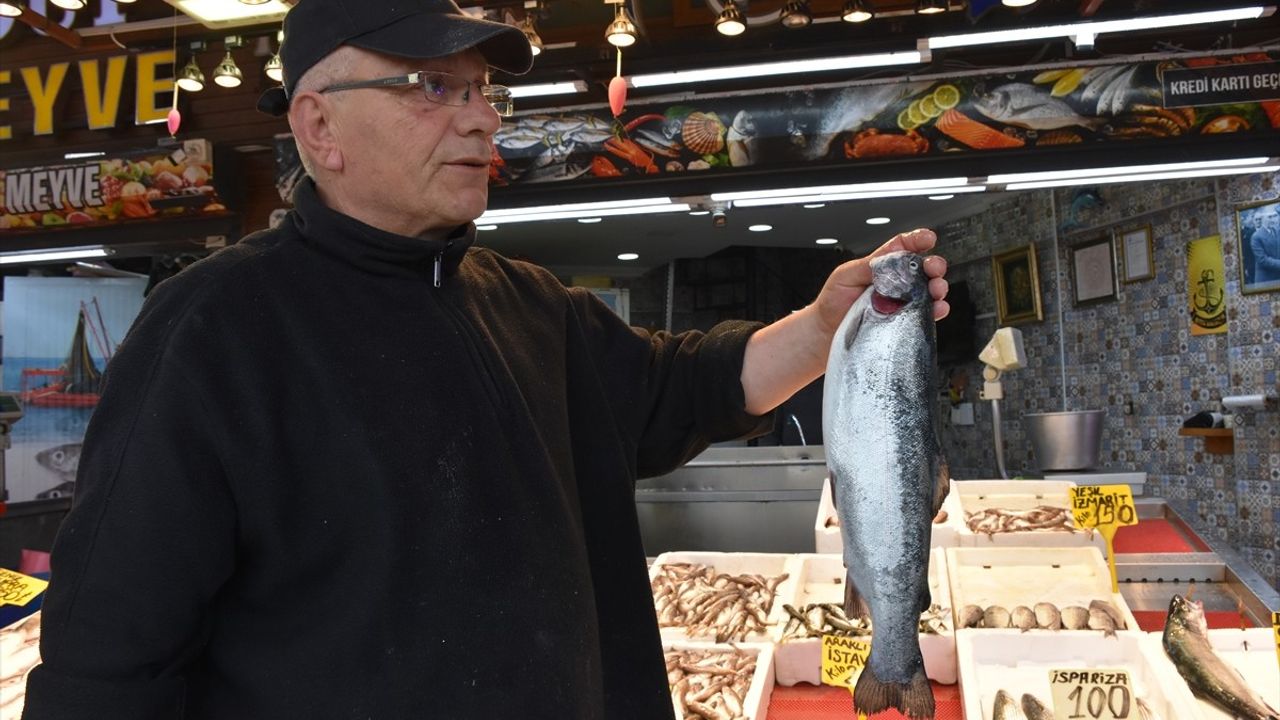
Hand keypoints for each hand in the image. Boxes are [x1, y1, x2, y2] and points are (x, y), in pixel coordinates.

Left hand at [812, 228, 949, 336]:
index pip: (903, 247)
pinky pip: (926, 314)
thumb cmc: (833, 301)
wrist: (826, 332)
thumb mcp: (845, 275)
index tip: (927, 238)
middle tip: (932, 266)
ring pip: (929, 290)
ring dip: (938, 287)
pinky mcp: (905, 320)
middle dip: (934, 264)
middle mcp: (896, 282)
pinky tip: (937, 308)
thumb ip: (868, 265)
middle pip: (923, 268)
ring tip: (936, 288)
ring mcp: (902, 301)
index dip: (917, 240)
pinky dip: (937, 310)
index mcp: (882, 265)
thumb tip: (889, 259)